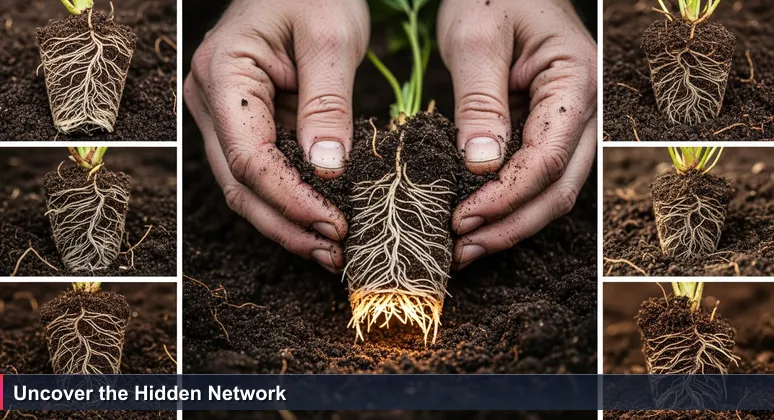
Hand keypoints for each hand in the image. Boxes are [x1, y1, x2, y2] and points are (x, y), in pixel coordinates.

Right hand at [184, 0, 368, 272]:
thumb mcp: (331, 38)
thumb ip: (327, 104)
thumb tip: (328, 172)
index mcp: (223, 74)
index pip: (249, 158)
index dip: (290, 199)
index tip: (333, 224)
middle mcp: (210, 100)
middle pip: (240, 184)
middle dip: (287, 224)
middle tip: (333, 252)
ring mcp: (223, 114)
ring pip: (246, 187)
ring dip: (287, 221)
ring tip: (330, 247)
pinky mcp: (245, 123)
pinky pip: (262, 172)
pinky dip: (290, 199)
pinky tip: (320, 219)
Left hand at [437, 0, 596, 268]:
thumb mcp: (476, 38)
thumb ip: (480, 102)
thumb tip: (481, 168)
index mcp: (575, 81)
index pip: (547, 158)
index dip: (506, 198)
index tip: (462, 220)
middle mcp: (585, 109)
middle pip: (558, 188)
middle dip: (510, 225)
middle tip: (461, 250)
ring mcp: (571, 123)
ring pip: (552, 191)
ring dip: (510, 224)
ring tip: (465, 248)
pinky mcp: (549, 130)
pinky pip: (536, 177)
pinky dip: (508, 204)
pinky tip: (476, 220)